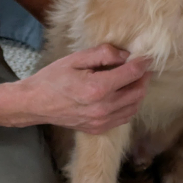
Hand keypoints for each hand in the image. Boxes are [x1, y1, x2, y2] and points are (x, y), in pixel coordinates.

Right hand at [16, 44, 151, 133]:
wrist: (35, 104)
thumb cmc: (53, 78)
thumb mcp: (76, 59)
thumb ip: (103, 54)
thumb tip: (125, 55)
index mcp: (97, 88)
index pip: (132, 74)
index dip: (143, 63)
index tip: (148, 57)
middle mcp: (103, 108)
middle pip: (138, 92)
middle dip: (144, 78)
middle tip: (142, 67)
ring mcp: (101, 121)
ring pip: (134, 107)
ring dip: (138, 92)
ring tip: (134, 80)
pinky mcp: (98, 129)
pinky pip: (124, 118)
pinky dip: (129, 106)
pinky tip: (124, 95)